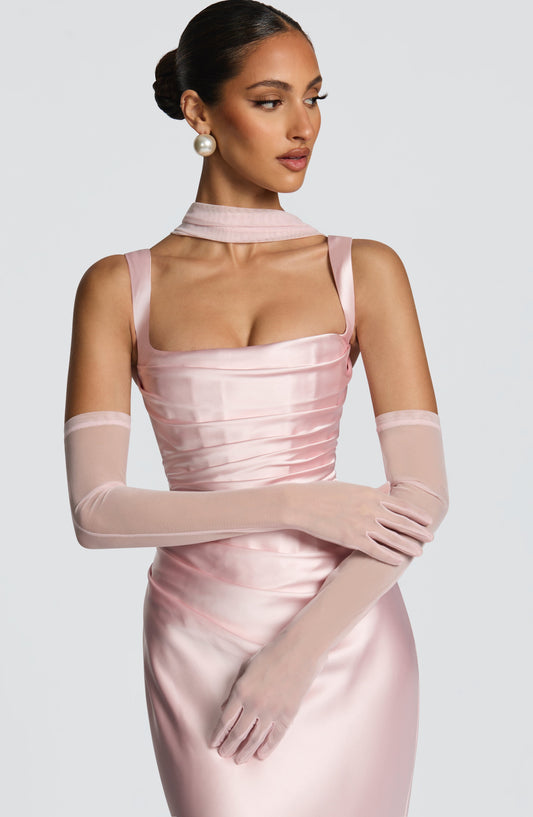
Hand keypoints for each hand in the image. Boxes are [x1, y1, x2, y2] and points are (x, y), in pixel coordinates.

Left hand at [209, 636, 323, 764]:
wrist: (299, 649)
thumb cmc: (271, 654)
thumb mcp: (246, 667)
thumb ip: (234, 688)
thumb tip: (225, 708)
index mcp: (241, 691)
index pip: (225, 720)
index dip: (218, 734)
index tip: (214, 744)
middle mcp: (254, 704)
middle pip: (238, 733)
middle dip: (229, 746)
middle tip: (224, 755)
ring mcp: (272, 711)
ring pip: (255, 739)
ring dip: (245, 751)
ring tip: (239, 760)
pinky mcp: (288, 714)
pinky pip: (275, 736)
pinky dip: (267, 748)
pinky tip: (260, 755)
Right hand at [286, 480, 433, 564]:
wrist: (302, 503)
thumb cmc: (325, 494)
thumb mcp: (352, 488)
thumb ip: (372, 491)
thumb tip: (388, 488)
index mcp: (371, 494)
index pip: (401, 505)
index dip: (416, 515)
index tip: (428, 520)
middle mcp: (370, 508)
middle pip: (401, 522)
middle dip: (418, 531)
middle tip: (431, 538)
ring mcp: (361, 524)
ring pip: (391, 538)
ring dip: (407, 546)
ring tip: (419, 552)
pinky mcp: (351, 538)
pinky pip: (375, 550)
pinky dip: (388, 556)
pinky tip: (398, 561)